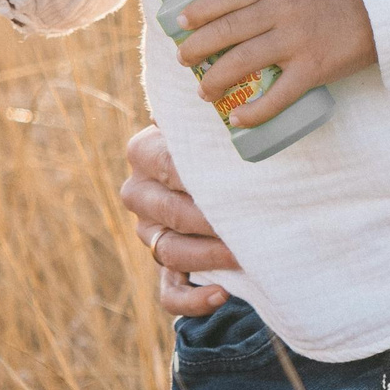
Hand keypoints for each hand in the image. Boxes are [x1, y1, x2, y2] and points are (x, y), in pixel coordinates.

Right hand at [119, 125, 236, 316]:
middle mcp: (138, 193)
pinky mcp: (162, 267)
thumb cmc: (213, 139)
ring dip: (209, 256)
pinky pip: (169, 293)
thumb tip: (213, 89)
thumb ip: (204, 109)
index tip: (237, 180)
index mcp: (142, 152)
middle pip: (171, 212)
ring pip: (170, 252)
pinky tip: (221, 294)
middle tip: (251, 220)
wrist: (212, 170)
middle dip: (212, 219)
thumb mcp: (205, 120)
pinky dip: (193, 300)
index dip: (201, 176)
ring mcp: (147, 233)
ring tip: (243, 254)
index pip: (168, 165)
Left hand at [173, 0, 377, 127]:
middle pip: (227, 30)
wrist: (374, 11)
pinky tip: (237, 118)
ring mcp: (297, 40)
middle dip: (197, 48)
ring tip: (203, 91)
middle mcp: (282, 10)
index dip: (199, 10)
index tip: (180, 23)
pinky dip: (254, 110)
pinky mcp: (312, 69)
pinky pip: (277, 95)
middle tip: (184, 60)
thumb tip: (216, 20)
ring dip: (216, 80)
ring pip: (243, 61)